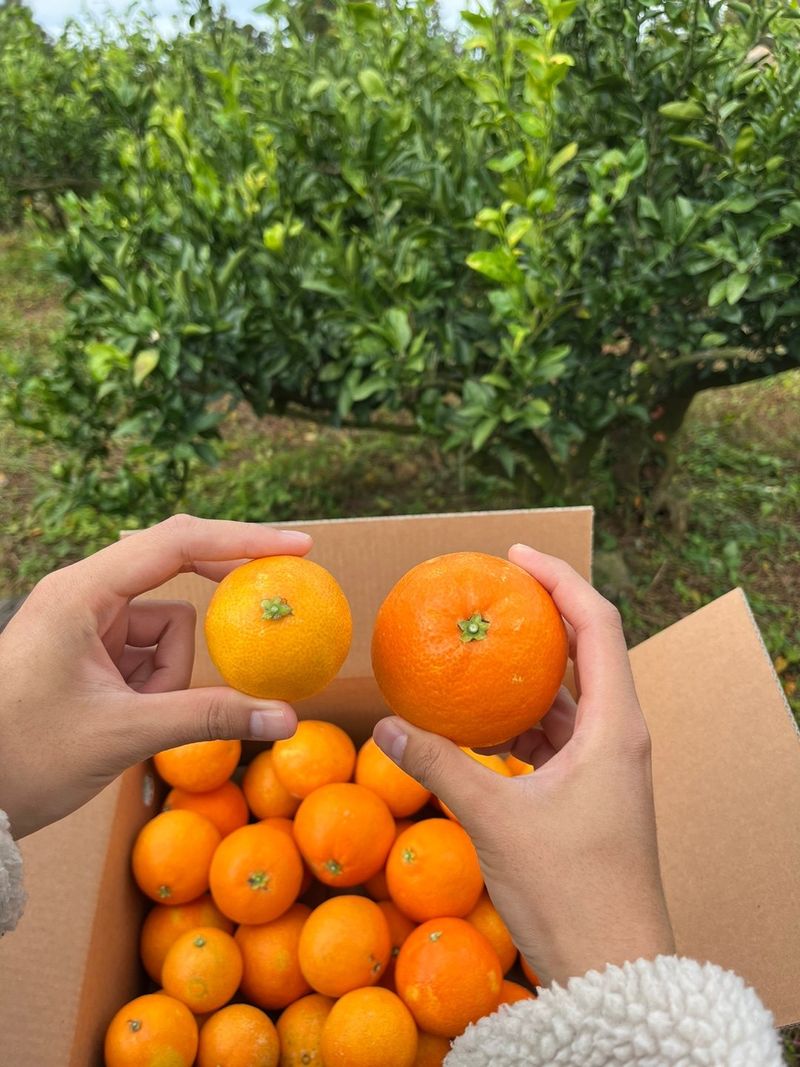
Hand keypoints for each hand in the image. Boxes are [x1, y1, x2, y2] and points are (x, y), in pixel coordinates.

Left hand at [0, 514, 311, 838]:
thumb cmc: (26, 755)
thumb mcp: (124, 732)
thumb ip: (208, 718)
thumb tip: (286, 717)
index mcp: (82, 592)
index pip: (175, 544)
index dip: (241, 540)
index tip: (297, 547)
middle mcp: (85, 595)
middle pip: (175, 573)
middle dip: (218, 591)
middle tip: (274, 594)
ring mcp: (89, 623)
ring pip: (169, 628)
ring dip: (170, 674)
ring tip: (134, 716)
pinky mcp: (94, 651)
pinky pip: (151, 655)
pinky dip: (157, 686)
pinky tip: (128, 717)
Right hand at [373, 544, 674, 986]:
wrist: (611, 968)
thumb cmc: (566, 890)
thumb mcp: (493, 818)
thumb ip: (438, 763)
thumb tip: (383, 724)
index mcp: (615, 726)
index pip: (597, 623)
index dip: (560, 578)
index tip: (515, 555)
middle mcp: (620, 735)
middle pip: (589, 649)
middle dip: (544, 613)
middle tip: (493, 589)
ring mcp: (609, 765)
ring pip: (573, 696)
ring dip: (531, 670)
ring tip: (481, 647)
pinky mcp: (593, 792)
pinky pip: (560, 735)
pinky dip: (524, 719)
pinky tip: (481, 720)